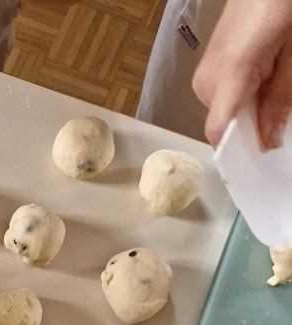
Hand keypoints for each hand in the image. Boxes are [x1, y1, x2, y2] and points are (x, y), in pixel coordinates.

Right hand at [193, 0, 291, 147]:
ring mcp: (204, 74)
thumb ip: (280, 100)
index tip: (260, 151)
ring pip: (225, 112)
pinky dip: (242, 96)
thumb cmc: (280, 7)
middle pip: (225, 125)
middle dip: (252, 123)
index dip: (237, 148)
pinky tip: (261, 75)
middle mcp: (208, 79)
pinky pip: (222, 97)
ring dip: (249, 108)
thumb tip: (269, 140)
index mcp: (230, 74)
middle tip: (279, 104)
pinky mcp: (206, 69)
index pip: (218, 131)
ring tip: (272, 79)